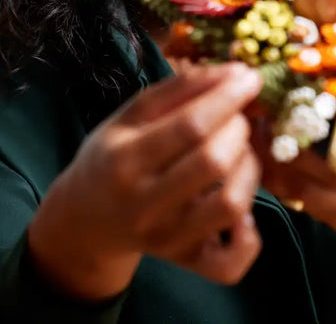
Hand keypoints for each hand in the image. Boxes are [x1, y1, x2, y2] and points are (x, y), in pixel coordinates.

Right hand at [28, 62, 264, 299]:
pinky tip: (240, 208)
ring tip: (237, 151)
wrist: (86, 221)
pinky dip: (248, 236)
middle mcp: (145, 205)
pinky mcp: (185, 262)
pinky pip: (230, 264)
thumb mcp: (130, 115)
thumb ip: (180, 89)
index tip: (249, 78)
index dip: (228, 98)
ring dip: (248, 167)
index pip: (190, 127)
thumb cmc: (111, 156)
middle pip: (213, 162)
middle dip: (238, 128)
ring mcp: (167, 239)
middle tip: (234, 117)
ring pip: (230, 205)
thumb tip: (235, 72)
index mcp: (124, 160)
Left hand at [256, 119, 335, 254]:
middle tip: (259, 119)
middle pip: (315, 190)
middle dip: (282, 158)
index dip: (314, 154)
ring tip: (252, 128)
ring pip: (300, 199)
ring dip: (273, 167)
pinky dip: (278, 177)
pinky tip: (261, 148)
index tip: (289, 121)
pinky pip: (299, 202)